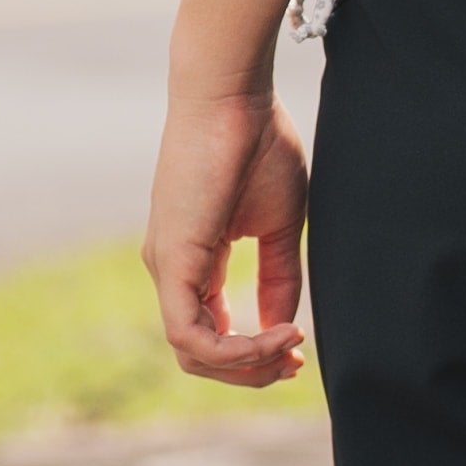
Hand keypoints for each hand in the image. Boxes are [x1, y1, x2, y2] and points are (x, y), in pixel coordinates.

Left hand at [147, 81, 311, 385]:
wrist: (232, 94)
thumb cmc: (257, 142)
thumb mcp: (278, 224)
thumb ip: (279, 276)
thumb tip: (283, 325)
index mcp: (195, 260)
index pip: (212, 332)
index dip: (255, 354)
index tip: (299, 349)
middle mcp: (172, 269)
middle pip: (198, 355)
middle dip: (251, 371)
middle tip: (296, 361)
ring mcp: (166, 266)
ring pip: (192, 353)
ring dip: (247, 364)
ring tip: (290, 345)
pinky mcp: (171, 260)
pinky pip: (191, 334)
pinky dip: (237, 347)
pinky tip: (279, 331)